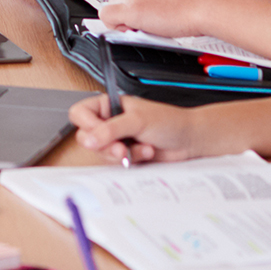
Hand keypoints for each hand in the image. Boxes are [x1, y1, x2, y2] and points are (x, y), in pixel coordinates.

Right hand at [67, 91, 203, 164]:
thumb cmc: (169, 122)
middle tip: (121, 147)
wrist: (190, 141)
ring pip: (101, 153)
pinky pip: (115, 163)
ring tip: (141, 148)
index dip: (86, 125)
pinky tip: (145, 153)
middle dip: (105, 145)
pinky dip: (131, 160)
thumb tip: (89, 139)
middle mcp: (110, 122)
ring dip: (122, 154)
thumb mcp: (137, 120)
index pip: (80, 113)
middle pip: (87, 137)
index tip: (97, 135)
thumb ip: (111, 129)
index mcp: (109, 105)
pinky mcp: (125, 155)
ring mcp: (117, 140)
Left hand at [99, 0, 215, 36]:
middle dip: (122, 9)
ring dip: (121, 18)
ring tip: (142, 24)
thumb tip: (140, 7)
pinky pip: (107, 17)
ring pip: (109, 7)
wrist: (204, 6)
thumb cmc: (195, 2)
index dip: (126, 0)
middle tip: (140, 20)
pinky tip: (133, 29)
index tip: (136, 10)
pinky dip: (115, 26)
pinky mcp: (131, 7)